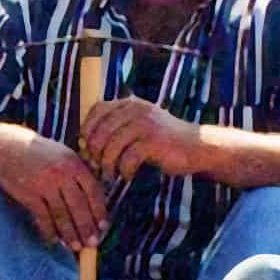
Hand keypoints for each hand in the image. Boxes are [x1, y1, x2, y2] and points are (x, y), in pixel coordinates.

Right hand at [0, 128, 110, 251]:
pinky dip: (49, 231)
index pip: (93, 191)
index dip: (100, 211)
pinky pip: (43, 218)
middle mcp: (62, 174)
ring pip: (62, 215)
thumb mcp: (63, 155)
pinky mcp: (30, 194)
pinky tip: (53, 240)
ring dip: (69, 234)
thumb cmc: (39, 154)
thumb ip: (79, 173)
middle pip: (79, 206)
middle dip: (87, 227)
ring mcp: (45, 184)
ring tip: (75, 246)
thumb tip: (96, 201)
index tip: (103, 227)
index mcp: (74, 164)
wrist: (8, 148)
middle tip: (92, 244)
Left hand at [80, 98, 202, 182]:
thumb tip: (81, 144)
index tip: (87, 148)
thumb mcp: (137, 126)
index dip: (87, 130)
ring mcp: (145, 124)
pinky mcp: (154, 141)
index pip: (96, 110)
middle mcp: (135, 109)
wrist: (197, 147)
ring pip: (111, 146)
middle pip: (100, 131)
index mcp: (129, 103)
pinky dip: (125, 170)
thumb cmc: (161, 142)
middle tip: (98, 167)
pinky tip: (129, 176)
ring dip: (108, 165)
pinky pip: (127, 158)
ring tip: (112, 175)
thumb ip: (113, 128)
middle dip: (94, 153)